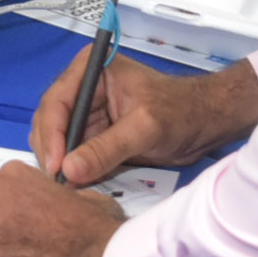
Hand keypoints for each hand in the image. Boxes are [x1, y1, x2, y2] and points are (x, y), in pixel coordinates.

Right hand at [31, 52, 257, 185]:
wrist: (206, 124)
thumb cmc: (181, 112)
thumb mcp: (144, 128)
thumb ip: (107, 149)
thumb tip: (69, 172)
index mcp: (91, 69)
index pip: (56, 102)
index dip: (51, 135)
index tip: (55, 166)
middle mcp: (84, 88)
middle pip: (51, 122)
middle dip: (53, 152)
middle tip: (58, 182)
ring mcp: (88, 113)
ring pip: (60, 142)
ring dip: (61, 164)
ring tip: (66, 187)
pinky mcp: (96, 135)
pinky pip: (75, 155)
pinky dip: (74, 170)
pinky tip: (76, 186)